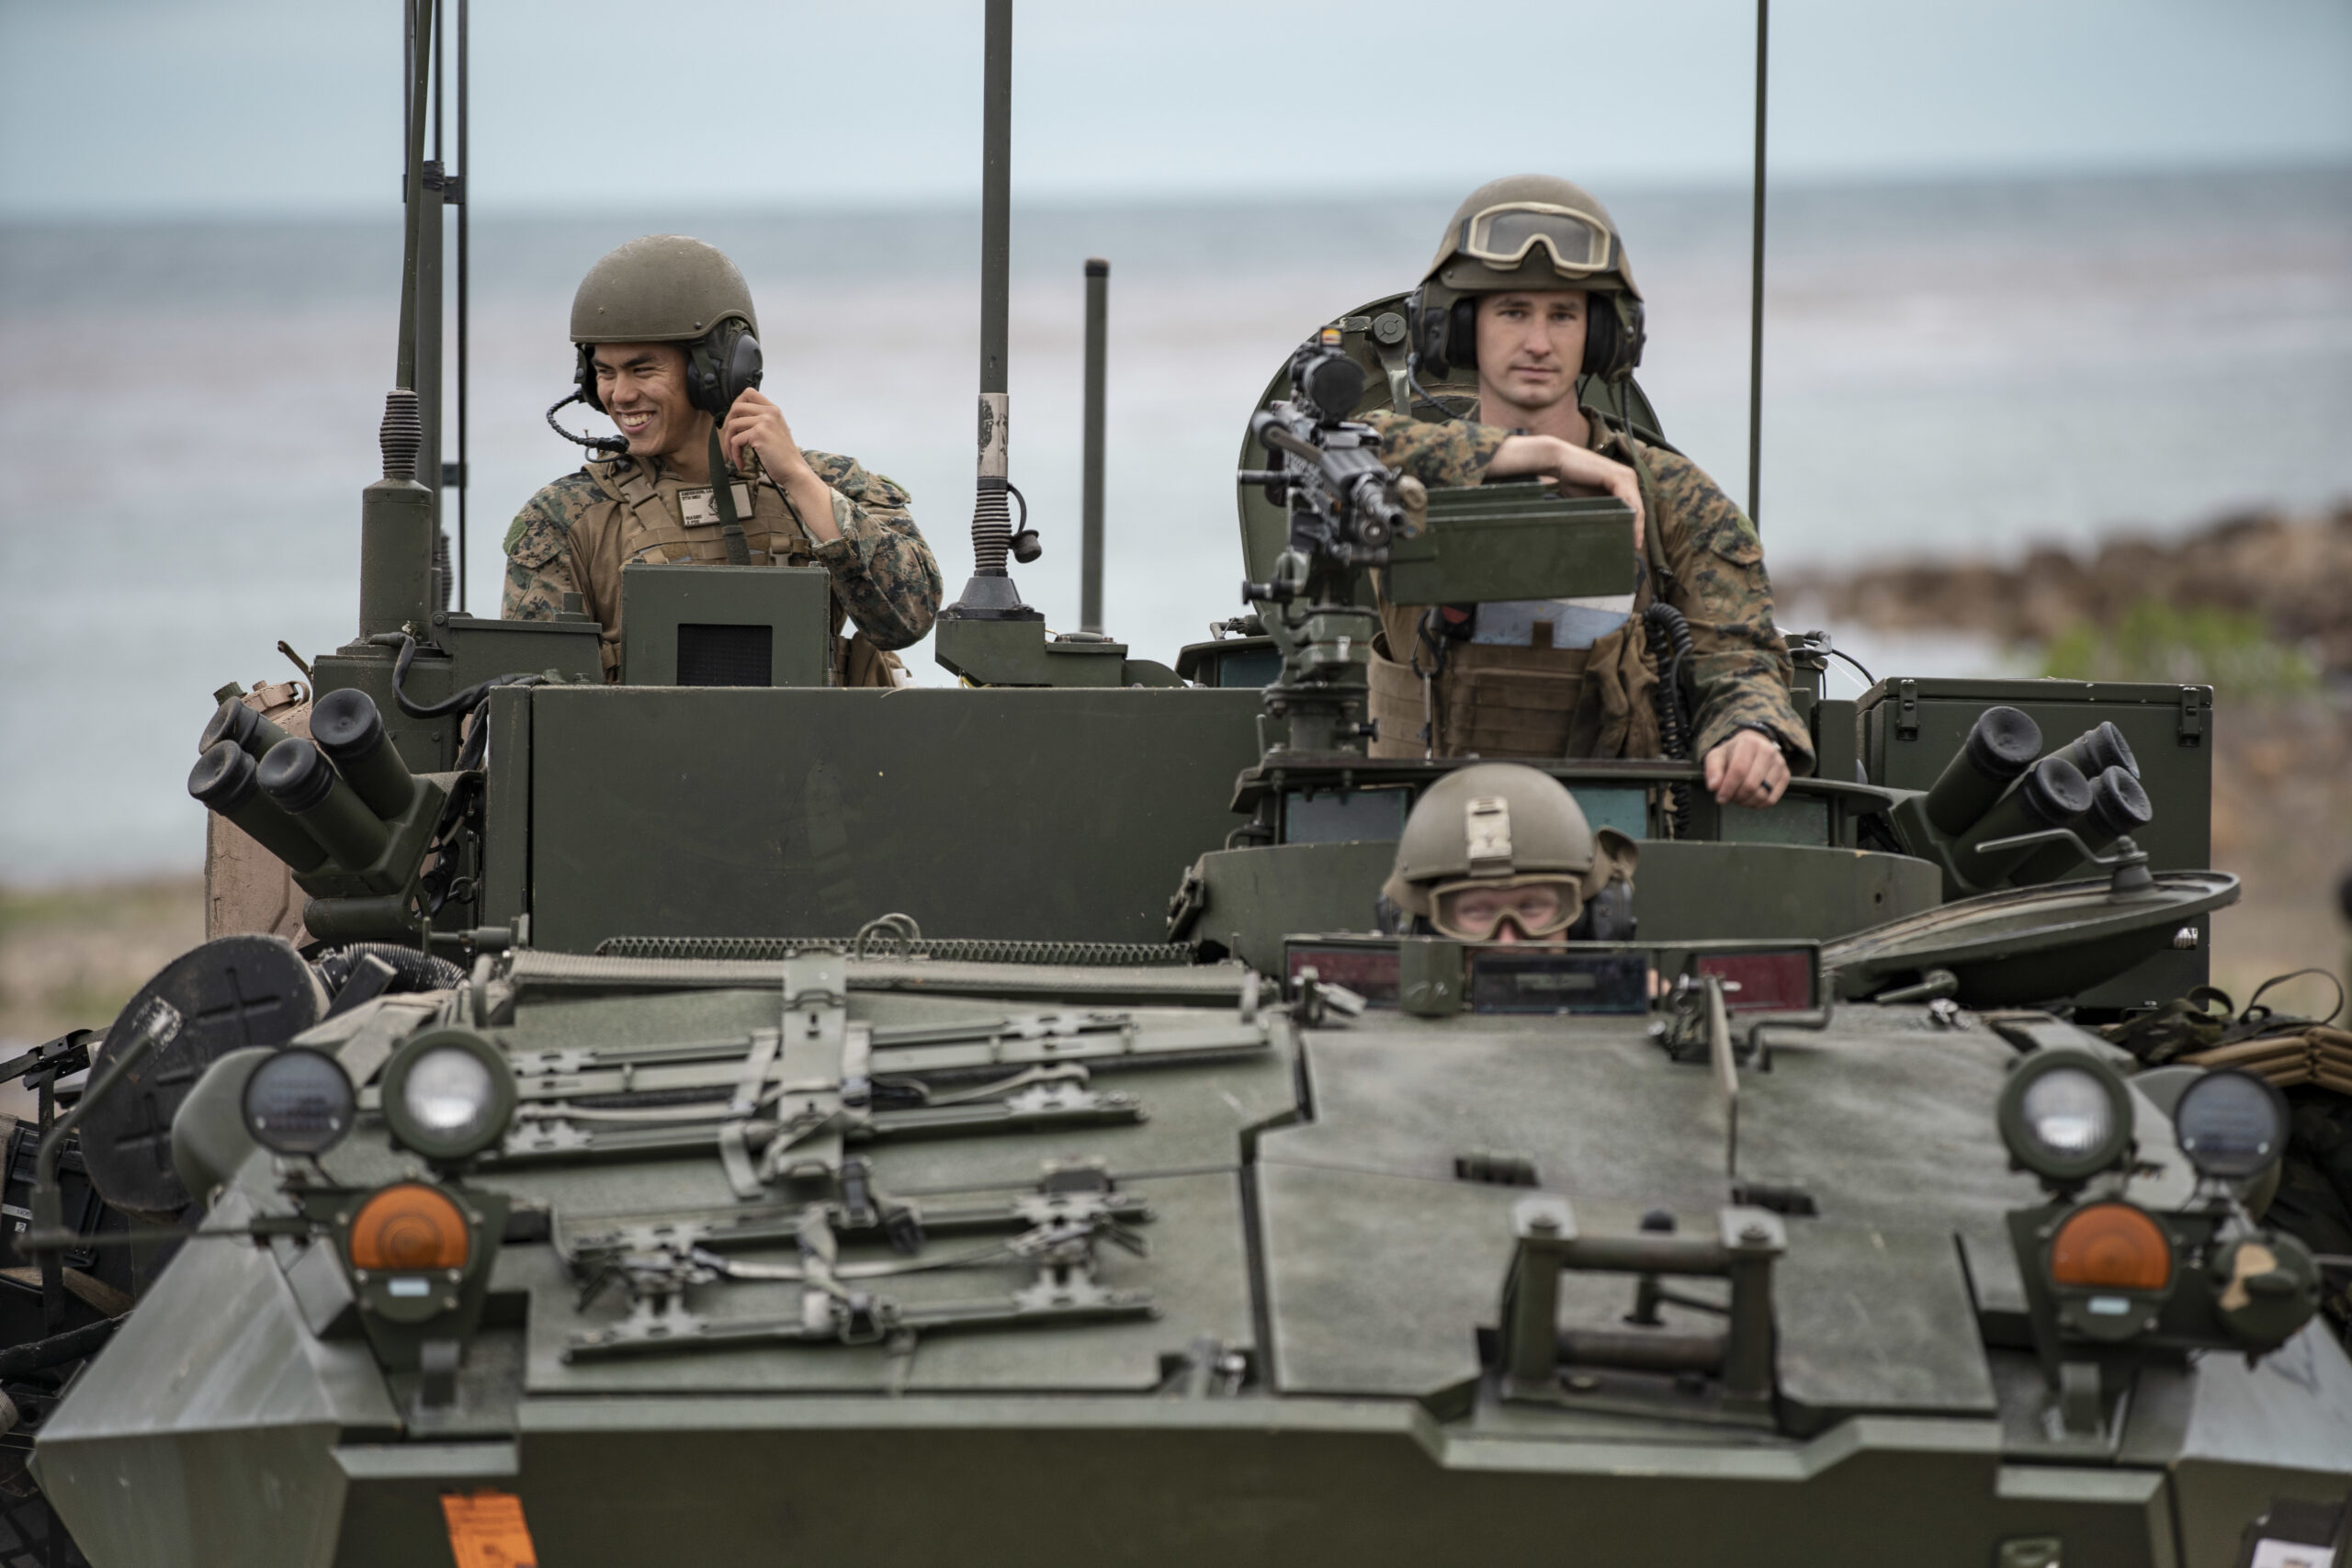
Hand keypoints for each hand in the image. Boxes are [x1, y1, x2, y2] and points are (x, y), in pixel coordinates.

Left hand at [719, 387, 841, 542]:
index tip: (734, 420)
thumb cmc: (783, 455)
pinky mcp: (759, 434)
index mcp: (773, 410)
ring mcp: (764, 422)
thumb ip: (761, 421)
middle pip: (736, 407)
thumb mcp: (775, 431)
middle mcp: (769, 412)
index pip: (749, 392)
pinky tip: (740, 463)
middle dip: (727, 424)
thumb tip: (737, 419)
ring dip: (729, 443)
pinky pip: (735, 441)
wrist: (794, 470)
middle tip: (730, 439)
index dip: (736, 403)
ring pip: (732, 425)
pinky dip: (734, 454)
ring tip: (735, 455)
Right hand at [1488, 435, 1644, 548]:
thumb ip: (1602, 509)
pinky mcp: (1618, 476)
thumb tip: (1606, 531)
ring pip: (1637, 506)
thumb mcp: (1590, 500)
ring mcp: (1625, 476)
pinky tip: (1630, 530)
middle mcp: (1627, 477)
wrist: (1558, 461)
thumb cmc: (1571, 480)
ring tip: (1633, 545)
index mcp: (1622, 482)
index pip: (1634, 507)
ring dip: (1637, 526)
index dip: (1635, 527)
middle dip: (1637, 529)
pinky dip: (1631, 517)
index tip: (1632, 545)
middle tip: (1633, 549)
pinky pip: (1630, 500)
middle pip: (1638, 508)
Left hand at [1703, 728, 1789, 808]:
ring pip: (1762, 794)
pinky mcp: (1785, 775)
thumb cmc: (1732, 754)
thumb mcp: (1716, 757)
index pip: (1739, 771)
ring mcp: (1779, 763)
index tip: (1720, 798)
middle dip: (1736, 797)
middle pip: (1751, 785)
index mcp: (1749, 743)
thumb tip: (1714, 787)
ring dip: (1746, 802)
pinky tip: (1750, 800)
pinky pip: (1772, 799)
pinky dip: (1758, 805)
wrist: (1753, 746)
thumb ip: (1712, 770)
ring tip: (1738, 797)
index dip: (1728, 788)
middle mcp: (1767, 751)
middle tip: (1729, 797)